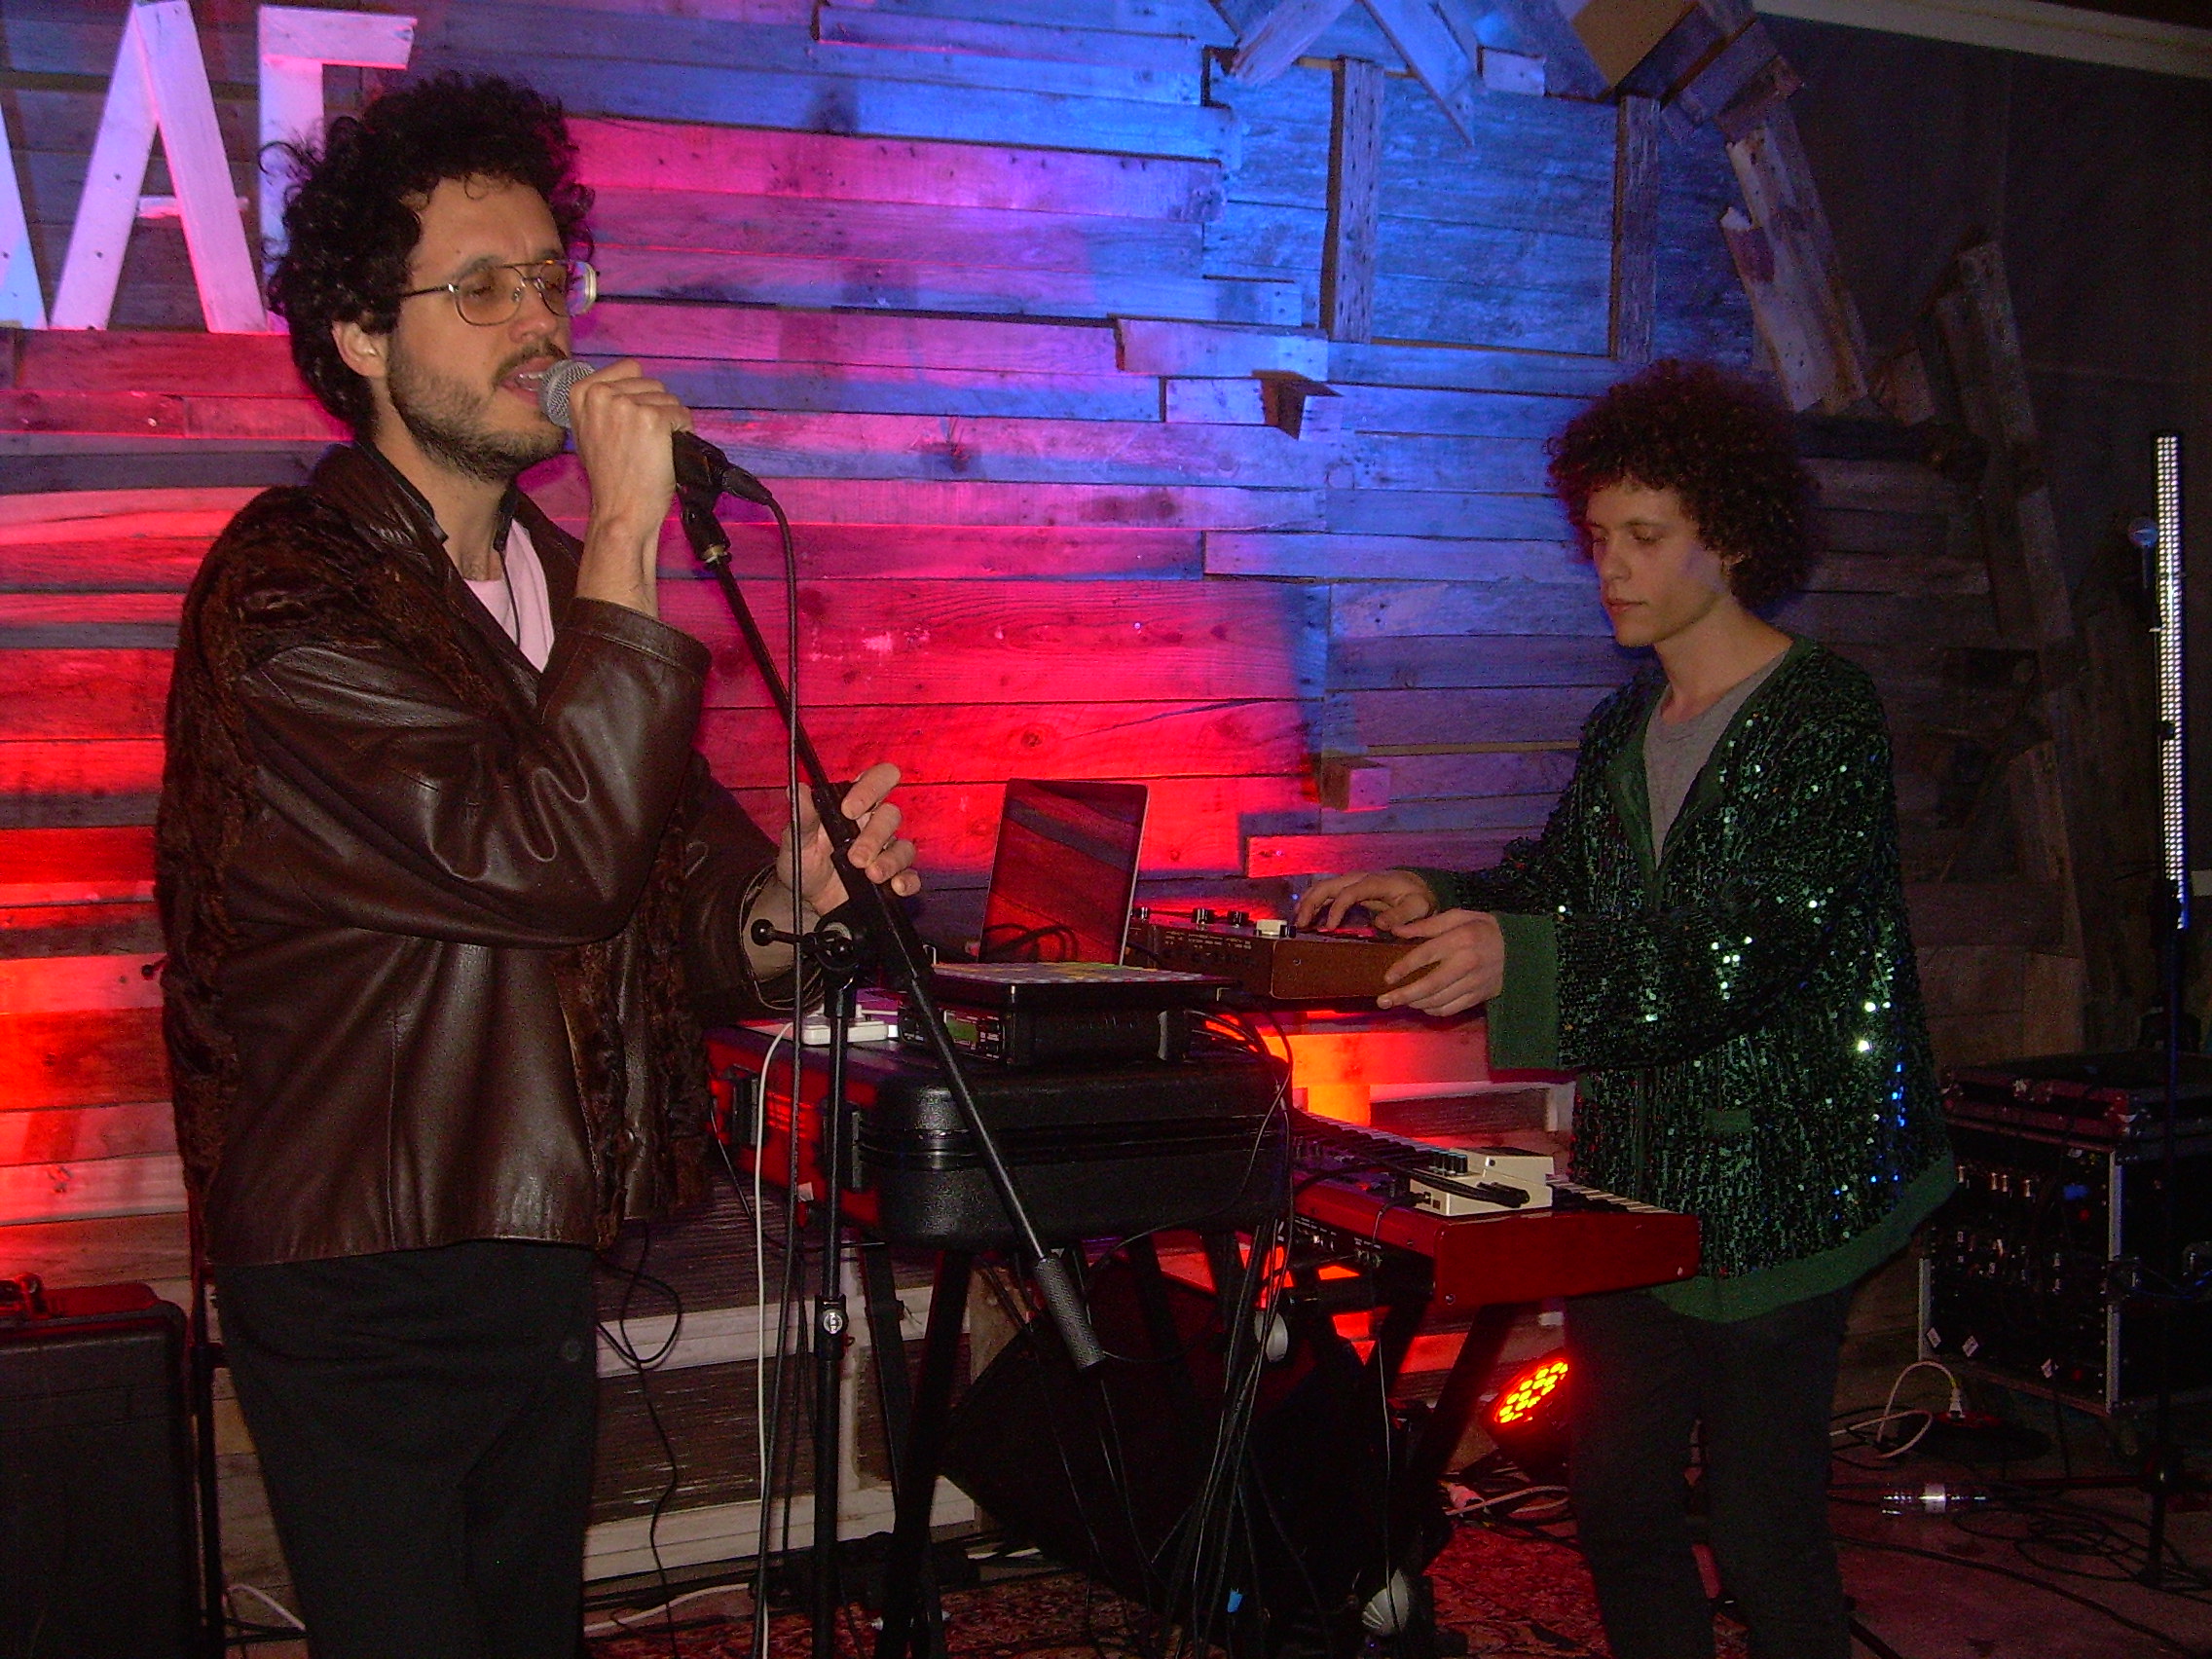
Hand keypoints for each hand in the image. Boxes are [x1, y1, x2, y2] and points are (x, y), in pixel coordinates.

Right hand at [569, 358, 690, 615]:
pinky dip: (683, 433)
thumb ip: (603, 404)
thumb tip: (630, 387)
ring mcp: (626, 404)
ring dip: (670, 422)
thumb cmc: (609, 477)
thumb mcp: (589, 431)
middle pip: (652, 384)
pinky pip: (682, 415)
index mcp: (581, 392)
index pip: (630, 368)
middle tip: (643, 444)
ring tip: (652, 450)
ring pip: (669, 399)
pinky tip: (666, 453)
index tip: (633, 422)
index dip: (640, 394)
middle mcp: (601, 393)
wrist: (620, 510)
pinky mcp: (652, 418)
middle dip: (656, 410)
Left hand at [777, 761, 921, 913]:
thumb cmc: (804, 861)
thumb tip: (798, 790)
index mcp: (855, 805)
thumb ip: (802, 816)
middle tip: (855, 858)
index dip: (870, 788)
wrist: (807, 898)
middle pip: (891, 815)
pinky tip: (896, 887)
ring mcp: (886, 852)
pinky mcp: (892, 877)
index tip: (849, 810)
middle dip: (874, 837)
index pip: (877, 780)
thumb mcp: (797, 839)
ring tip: (871, 875)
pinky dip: (908, 881)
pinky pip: (912, 876)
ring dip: (890, 861)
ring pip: (904, 847)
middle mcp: (874, 825)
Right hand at [1295, 869, 1437, 932]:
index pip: (1348, 893)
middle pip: (1328, 885)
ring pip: (1323, 886)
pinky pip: (1327, 892)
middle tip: (1300, 924)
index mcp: (1374, 883)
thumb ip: (1401, 916)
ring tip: (1297, 921)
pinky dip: (1313, 901)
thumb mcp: (1418, 907)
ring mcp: (1352, 882)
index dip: (1336, 909)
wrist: (1419, 886)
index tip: (1329, 928)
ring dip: (1308, 901)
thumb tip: (1380, 925)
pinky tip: (1305, 915)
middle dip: (1311, 903)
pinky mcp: (1350, 888)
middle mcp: (1359, 878)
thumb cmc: (1418, 898)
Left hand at [1377, 909, 1504, 1016]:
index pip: (1426, 955)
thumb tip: (1396, 930)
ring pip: (1439, 1000)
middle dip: (1404, 995)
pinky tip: (1422, 1005)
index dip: (1404, 968)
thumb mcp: (1459, 917)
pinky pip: (1451, 1009)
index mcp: (1461, 939)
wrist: (1520, 949)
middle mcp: (1467, 963)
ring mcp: (1475, 983)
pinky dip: (1433, 1010)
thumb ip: (1428, 924)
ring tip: (1399, 1002)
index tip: (1387, 978)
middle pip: (1430, 985)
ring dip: (1415, 1003)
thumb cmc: (1484, 929)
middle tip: (1383, 1001)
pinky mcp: (1479, 996)